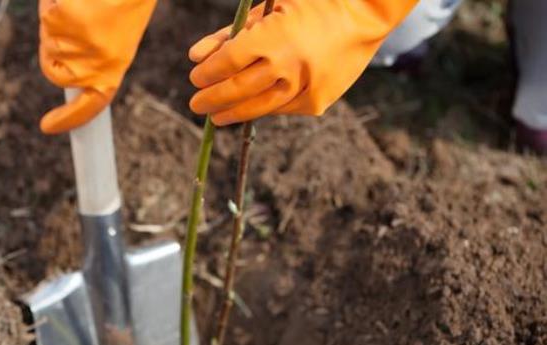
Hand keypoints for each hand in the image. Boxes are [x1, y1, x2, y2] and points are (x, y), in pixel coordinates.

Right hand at [38, 0, 155, 133]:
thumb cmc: (125, 1)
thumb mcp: (115, 37)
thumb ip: (93, 60)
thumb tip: (65, 73)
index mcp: (113, 70)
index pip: (90, 106)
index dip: (68, 119)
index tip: (48, 127)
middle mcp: (94, 64)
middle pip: (53, 70)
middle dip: (52, 50)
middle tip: (73, 23)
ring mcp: (77, 44)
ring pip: (47, 38)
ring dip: (56, 19)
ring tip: (82, 3)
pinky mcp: (63, 20)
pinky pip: (46, 13)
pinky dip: (54, 2)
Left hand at [188, 0, 417, 125]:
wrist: (366, 15)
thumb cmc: (310, 4)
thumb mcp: (267, 9)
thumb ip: (230, 34)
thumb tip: (194, 57)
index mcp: (274, 36)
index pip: (229, 62)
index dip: (208, 73)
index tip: (195, 78)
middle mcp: (289, 65)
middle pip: (239, 89)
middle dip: (213, 99)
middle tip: (197, 104)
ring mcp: (305, 86)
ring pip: (259, 107)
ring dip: (233, 113)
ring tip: (217, 116)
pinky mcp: (318, 101)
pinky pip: (282, 109)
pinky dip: (263, 109)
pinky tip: (249, 109)